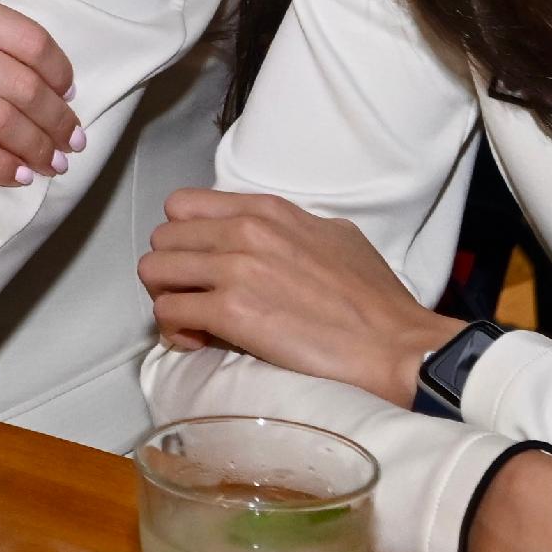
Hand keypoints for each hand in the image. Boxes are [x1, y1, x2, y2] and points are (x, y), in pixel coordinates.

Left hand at [137, 187, 459, 402]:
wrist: (397, 345)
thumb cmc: (376, 302)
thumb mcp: (336, 238)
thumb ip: (291, 229)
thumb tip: (268, 239)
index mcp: (268, 211)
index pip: (184, 205)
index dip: (184, 238)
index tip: (199, 264)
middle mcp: (246, 231)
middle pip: (163, 239)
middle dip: (171, 272)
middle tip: (193, 298)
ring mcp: (235, 269)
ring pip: (154, 272)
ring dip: (167, 299)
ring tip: (194, 323)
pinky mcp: (230, 311)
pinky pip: (168, 312)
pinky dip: (175, 330)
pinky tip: (199, 341)